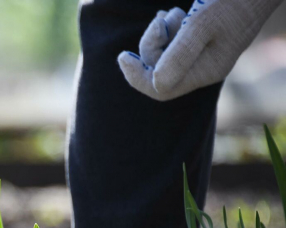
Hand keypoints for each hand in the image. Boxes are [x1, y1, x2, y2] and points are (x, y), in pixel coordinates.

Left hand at [118, 0, 282, 101]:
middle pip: (159, 70)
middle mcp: (204, 68)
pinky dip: (169, 29)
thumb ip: (179, 54)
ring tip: (175, 13)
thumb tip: (155, 83)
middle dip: (151, 45)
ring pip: (165, 54)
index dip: (137, 77)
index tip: (123, 56)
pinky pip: (175, 43)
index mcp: (205, 72)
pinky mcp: (203, 40)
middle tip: (160, 20)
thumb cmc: (232, 1)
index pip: (161, 90)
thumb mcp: (201, 24)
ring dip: (160, 33)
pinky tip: (176, 14)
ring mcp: (204, 55)